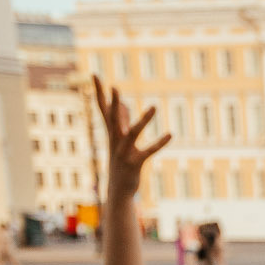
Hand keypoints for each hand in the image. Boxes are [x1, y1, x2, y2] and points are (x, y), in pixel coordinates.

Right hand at [92, 77, 169, 204]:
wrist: (118, 190)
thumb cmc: (121, 163)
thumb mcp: (120, 141)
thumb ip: (123, 122)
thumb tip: (125, 106)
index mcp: (111, 133)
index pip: (103, 108)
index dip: (99, 92)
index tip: (94, 74)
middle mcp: (115, 141)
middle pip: (113, 118)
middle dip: (113, 103)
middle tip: (114, 87)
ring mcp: (123, 152)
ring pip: (133, 133)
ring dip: (143, 120)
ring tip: (155, 107)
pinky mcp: (134, 163)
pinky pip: (148, 151)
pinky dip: (159, 143)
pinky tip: (171, 134)